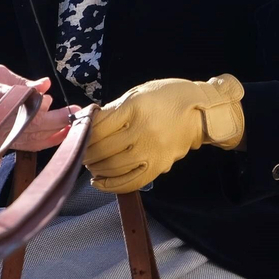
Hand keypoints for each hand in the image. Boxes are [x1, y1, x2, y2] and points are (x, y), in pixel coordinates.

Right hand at [0, 65, 78, 152]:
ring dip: (56, 129)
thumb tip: (45, 84)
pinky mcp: (2, 144)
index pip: (11, 98)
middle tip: (74, 110)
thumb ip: (20, 81)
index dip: (31, 98)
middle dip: (53, 117)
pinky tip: (63, 134)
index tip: (46, 95)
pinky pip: (29, 145)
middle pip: (27, 121)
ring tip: (74, 120)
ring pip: (31, 136)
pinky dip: (48, 141)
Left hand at [85, 74, 245, 193]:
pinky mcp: (158, 167)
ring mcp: (151, 152)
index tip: (78, 133)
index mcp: (135, 108)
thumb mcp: (137, 93)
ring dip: (95, 167)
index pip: (98, 126)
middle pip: (102, 148)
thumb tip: (87, 124)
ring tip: (90, 163)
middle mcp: (142, 131)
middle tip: (81, 150)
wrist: (201, 113)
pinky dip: (110, 185)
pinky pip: (130, 182)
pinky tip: (99, 181)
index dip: (84, 132)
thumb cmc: (167, 98)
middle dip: (86, 151)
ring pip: (112, 166)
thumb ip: (113, 109)